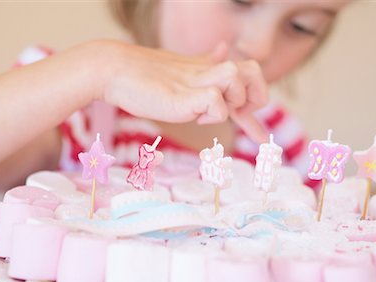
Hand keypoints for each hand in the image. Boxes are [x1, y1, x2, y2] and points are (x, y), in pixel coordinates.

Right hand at [92, 41, 268, 142]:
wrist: (113, 70)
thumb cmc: (140, 77)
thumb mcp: (179, 71)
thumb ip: (203, 62)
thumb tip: (222, 48)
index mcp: (205, 69)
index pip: (244, 76)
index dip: (257, 104)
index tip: (262, 138)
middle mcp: (205, 72)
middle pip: (252, 70)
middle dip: (255, 95)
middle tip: (239, 113)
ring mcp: (195, 82)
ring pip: (236, 79)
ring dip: (231, 100)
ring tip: (208, 110)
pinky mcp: (183, 96)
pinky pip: (214, 102)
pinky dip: (211, 113)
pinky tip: (192, 114)